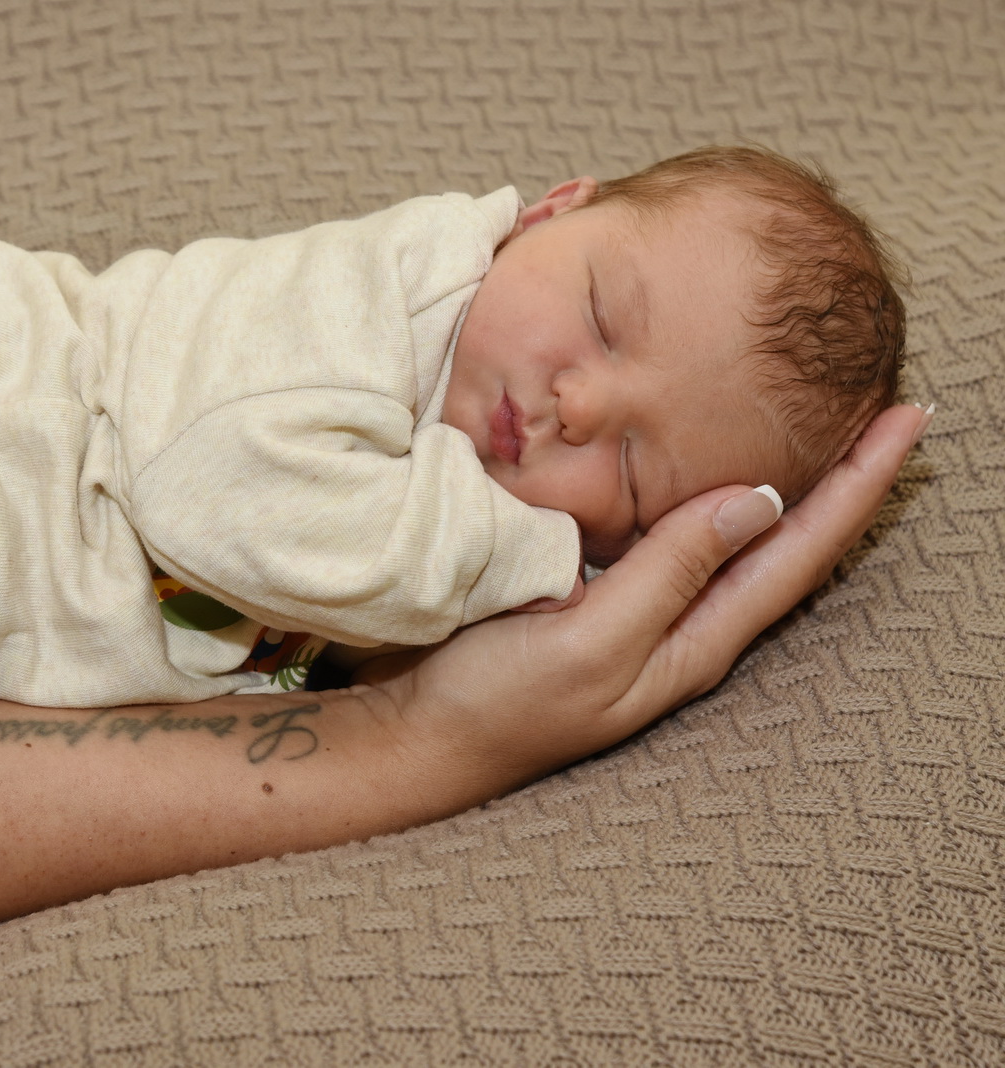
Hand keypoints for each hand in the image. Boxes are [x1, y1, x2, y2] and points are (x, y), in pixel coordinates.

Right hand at [358, 403, 928, 802]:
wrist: (421, 739)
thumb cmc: (499, 702)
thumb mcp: (591, 641)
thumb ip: (670, 573)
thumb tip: (760, 500)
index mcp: (697, 639)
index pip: (801, 551)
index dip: (857, 484)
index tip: (907, 416)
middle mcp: (684, 622)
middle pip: (786, 541)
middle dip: (840, 475)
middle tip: (881, 404)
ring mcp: (643, 610)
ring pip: (733, 534)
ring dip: (783, 478)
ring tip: (818, 422)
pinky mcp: (598, 594)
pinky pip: (673, 532)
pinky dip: (703, 487)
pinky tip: (700, 462)